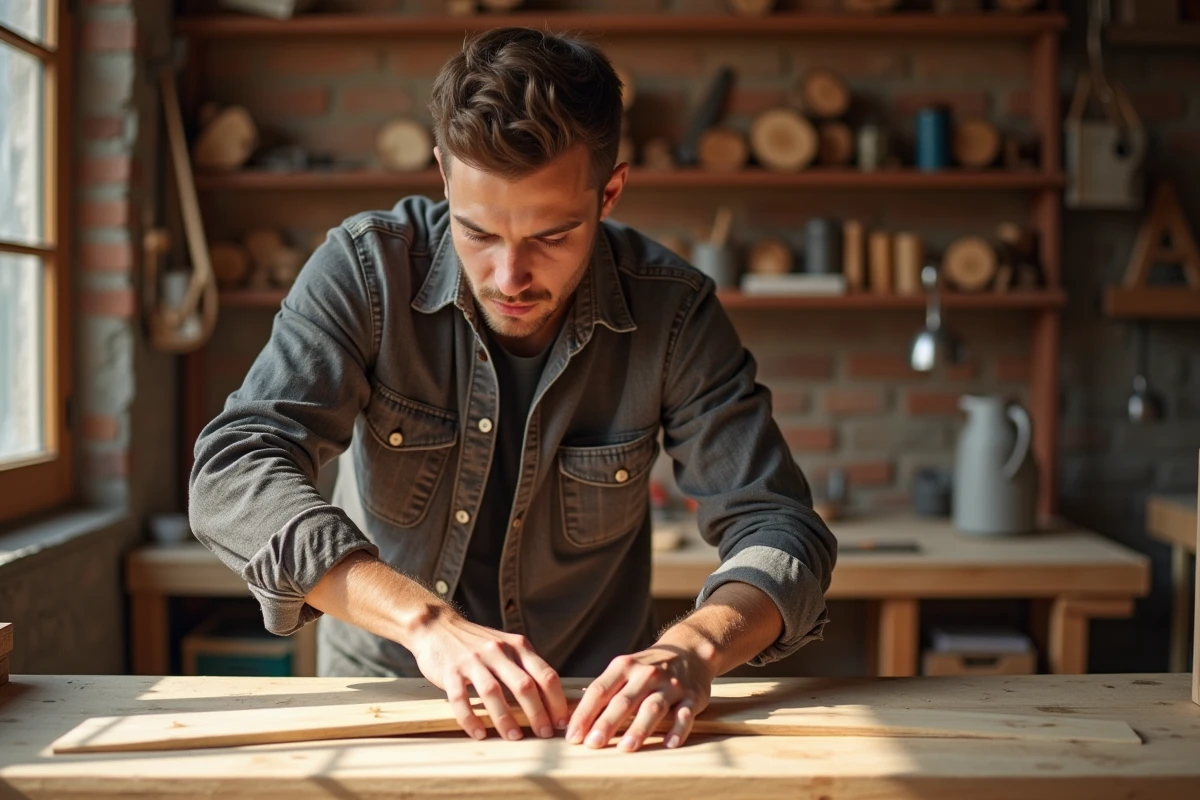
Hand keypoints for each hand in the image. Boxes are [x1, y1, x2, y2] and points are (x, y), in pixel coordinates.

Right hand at [409, 612, 568, 741]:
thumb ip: (526, 666)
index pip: (546, 674)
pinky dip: (471, 719)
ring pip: (493, 692)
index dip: (557, 701)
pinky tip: (479, 733)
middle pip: (524, 685)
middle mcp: (497, 651)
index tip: (562, 721)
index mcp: (517, 646)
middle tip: (544, 734)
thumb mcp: (508, 646)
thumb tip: (552, 698)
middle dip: (538, 713)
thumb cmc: (478, 643)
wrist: (438, 627)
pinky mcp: (450, 671)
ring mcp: (473, 660)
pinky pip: (460, 699)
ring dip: (505, 719)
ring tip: (515, 737)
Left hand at [565, 641, 715, 751]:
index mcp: (624, 666)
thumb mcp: (625, 668)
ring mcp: (670, 685)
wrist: (690, 650)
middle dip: (607, 723)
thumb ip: (604, 690)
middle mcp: (646, 674)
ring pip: (653, 707)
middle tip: (592, 744)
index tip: (573, 736)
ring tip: (626, 747)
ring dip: (639, 728)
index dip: (584, 713)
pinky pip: (685, 714)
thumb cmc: (648, 667)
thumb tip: (574, 717)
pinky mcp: (692, 696)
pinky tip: (670, 744)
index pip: (600, 690)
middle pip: (624, 700)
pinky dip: (678, 729)